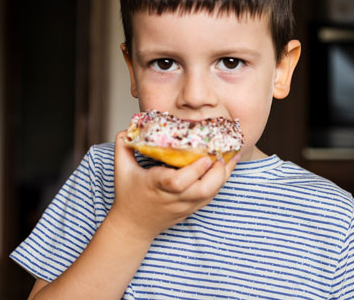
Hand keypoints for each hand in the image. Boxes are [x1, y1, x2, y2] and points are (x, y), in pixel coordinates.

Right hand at [107, 130, 238, 241]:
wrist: (133, 226)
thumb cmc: (128, 195)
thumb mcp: (121, 169)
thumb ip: (123, 146)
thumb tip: (129, 128)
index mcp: (156, 186)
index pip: (178, 182)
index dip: (195, 171)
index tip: (206, 157)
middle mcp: (173, 198)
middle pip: (202, 190)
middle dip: (218, 173)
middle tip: (224, 153)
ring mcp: (185, 205)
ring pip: (211, 194)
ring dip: (224, 175)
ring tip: (232, 155)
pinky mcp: (192, 209)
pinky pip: (211, 196)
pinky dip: (221, 181)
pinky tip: (227, 166)